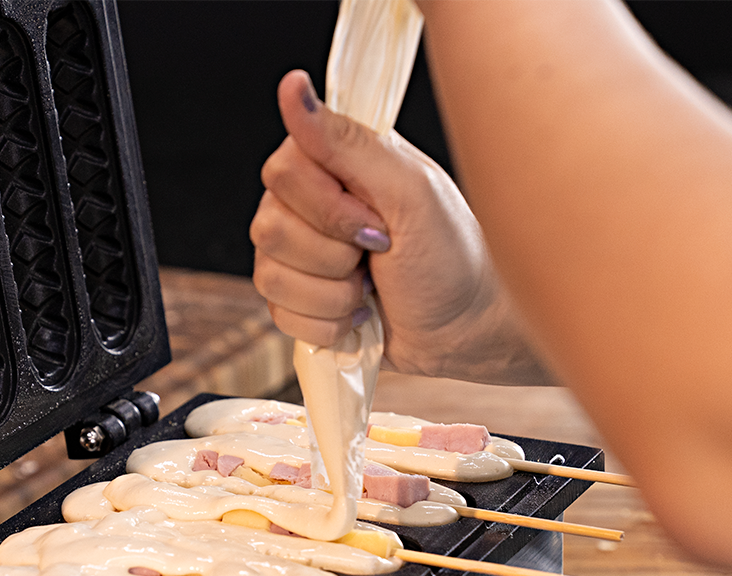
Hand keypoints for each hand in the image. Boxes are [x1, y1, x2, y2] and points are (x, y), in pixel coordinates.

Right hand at [250, 70, 554, 384]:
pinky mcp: (297, 303)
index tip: (375, 222)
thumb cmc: (450, 258)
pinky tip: (358, 313)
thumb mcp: (409, 191)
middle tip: (378, 254)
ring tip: (370, 288)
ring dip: (332, 295)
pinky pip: (278, 315)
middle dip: (333, 256)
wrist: (462, 330)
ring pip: (270, 277)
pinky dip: (327, 324)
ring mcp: (297, 257)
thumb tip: (294, 89)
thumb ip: (348, 142)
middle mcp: (307, 206)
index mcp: (332, 165)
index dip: (326, 209)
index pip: (281, 172)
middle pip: (269, 229)